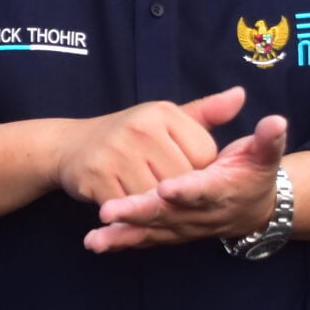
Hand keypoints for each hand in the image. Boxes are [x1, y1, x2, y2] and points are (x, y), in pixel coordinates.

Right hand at [55, 87, 242, 206]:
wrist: (69, 147)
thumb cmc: (127, 135)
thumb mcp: (164, 119)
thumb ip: (206, 114)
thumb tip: (241, 96)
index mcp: (162, 113)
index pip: (204, 155)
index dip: (197, 170)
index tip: (179, 167)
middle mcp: (140, 128)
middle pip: (182, 180)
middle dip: (176, 192)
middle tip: (158, 183)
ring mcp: (116, 153)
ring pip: (157, 199)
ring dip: (153, 205)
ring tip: (140, 189)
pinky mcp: (97, 178)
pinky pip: (130, 209)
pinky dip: (130, 214)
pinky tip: (123, 201)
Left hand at [87, 113, 289, 253]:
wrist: (254, 210)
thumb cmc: (253, 174)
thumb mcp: (264, 155)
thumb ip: (267, 140)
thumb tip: (276, 121)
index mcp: (221, 189)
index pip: (202, 190)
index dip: (186, 190)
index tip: (166, 187)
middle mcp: (200, 213)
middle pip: (168, 214)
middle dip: (139, 214)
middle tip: (110, 211)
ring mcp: (182, 226)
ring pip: (152, 230)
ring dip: (124, 234)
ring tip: (97, 236)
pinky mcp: (169, 232)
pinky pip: (143, 239)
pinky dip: (119, 242)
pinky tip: (94, 242)